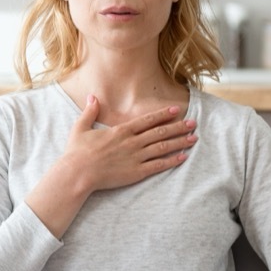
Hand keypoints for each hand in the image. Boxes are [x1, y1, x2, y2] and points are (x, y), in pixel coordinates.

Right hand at [63, 95, 196, 194]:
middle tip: (193, 123)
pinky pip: (158, 165)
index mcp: (121, 131)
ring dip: (179, 142)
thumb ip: (90, 111)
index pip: (147, 120)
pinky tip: (183, 157)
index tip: (176, 110)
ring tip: (193, 138)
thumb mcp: (81, 127)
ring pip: (163, 147)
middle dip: (178, 127)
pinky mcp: (136, 173)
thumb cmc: (77, 152)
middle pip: (160, 132)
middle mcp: (132, 142)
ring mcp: (135, 158)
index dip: (163, 114)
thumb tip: (92, 97)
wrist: (77, 173)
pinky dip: (172, 161)